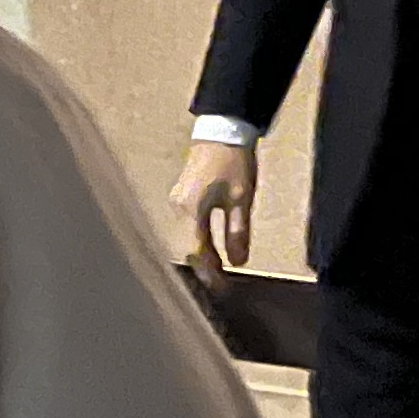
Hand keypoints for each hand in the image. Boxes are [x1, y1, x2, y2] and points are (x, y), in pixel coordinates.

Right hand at [170, 135, 257, 277]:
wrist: (223, 128)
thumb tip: (237, 263)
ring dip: (201, 255)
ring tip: (218, 271)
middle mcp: (178, 208)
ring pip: (185, 238)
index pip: (196, 252)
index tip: (222, 290)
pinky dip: (198, 241)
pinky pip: (186, 227)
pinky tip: (211, 249)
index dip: (208, 273)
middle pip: (187, 248)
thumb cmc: (233, 160)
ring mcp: (177, 202)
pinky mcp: (181, 196)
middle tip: (221, 286)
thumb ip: (237, 232)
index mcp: (191, 210)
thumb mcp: (241, 198)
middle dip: (204, 268)